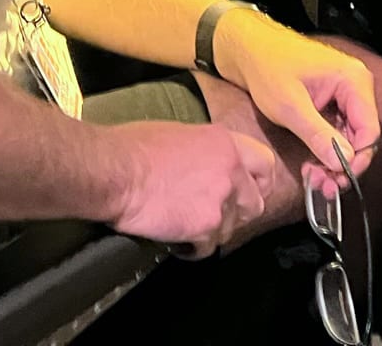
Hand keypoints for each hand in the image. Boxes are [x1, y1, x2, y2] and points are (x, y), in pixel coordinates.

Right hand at [104, 120, 283, 255]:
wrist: (115, 171)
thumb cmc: (134, 147)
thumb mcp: (180, 134)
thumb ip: (205, 151)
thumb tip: (205, 164)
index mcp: (225, 142)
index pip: (265, 165)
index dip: (258, 182)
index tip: (249, 191)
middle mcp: (231, 170)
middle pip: (255, 204)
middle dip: (237, 213)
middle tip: (214, 215)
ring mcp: (220, 200)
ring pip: (230, 229)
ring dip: (210, 231)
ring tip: (185, 225)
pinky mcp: (204, 227)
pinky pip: (208, 248)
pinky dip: (192, 248)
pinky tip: (175, 240)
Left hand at [213, 12, 379, 196]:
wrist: (245, 48)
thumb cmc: (266, 67)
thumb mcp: (290, 107)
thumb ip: (319, 135)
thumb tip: (342, 162)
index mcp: (353, 80)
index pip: (369, 129)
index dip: (358, 158)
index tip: (338, 180)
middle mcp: (354, 85)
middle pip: (360, 135)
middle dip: (342, 163)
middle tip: (322, 186)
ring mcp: (341, 93)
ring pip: (347, 137)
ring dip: (331, 160)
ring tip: (313, 179)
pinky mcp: (329, 100)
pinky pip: (335, 131)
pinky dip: (324, 149)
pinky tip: (311, 164)